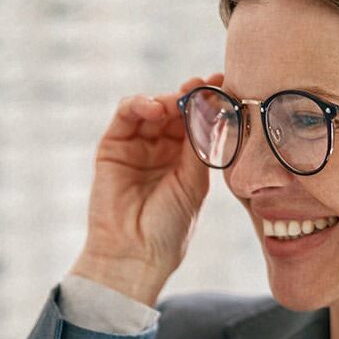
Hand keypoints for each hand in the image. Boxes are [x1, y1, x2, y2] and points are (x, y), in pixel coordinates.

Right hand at [74, 73, 224, 305]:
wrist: (134, 254)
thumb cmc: (168, 228)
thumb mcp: (194, 183)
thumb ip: (201, 145)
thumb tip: (217, 107)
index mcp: (185, 161)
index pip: (199, 121)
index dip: (212, 102)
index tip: (226, 84)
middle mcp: (161, 150)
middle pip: (178, 109)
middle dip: (192, 94)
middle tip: (205, 86)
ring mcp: (137, 147)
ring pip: (154, 108)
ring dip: (168, 98)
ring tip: (180, 101)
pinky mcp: (113, 147)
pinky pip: (126, 114)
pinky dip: (140, 104)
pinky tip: (156, 108)